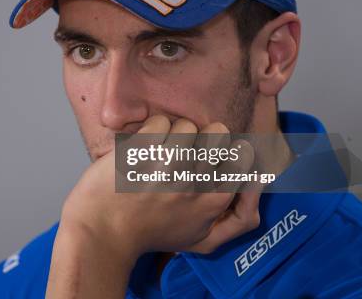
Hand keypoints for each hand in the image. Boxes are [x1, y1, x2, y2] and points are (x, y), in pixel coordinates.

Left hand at [46, 115, 260, 298]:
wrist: (102, 232)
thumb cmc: (151, 235)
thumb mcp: (203, 240)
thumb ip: (240, 219)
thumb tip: (258, 183)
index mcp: (214, 201)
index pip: (242, 155)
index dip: (225, 149)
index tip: (207, 156)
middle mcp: (196, 181)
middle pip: (219, 132)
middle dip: (201, 137)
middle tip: (181, 153)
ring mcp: (169, 163)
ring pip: (187, 124)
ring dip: (172, 134)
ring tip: (156, 155)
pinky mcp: (143, 150)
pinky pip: (159, 121)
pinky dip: (148, 131)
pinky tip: (140, 151)